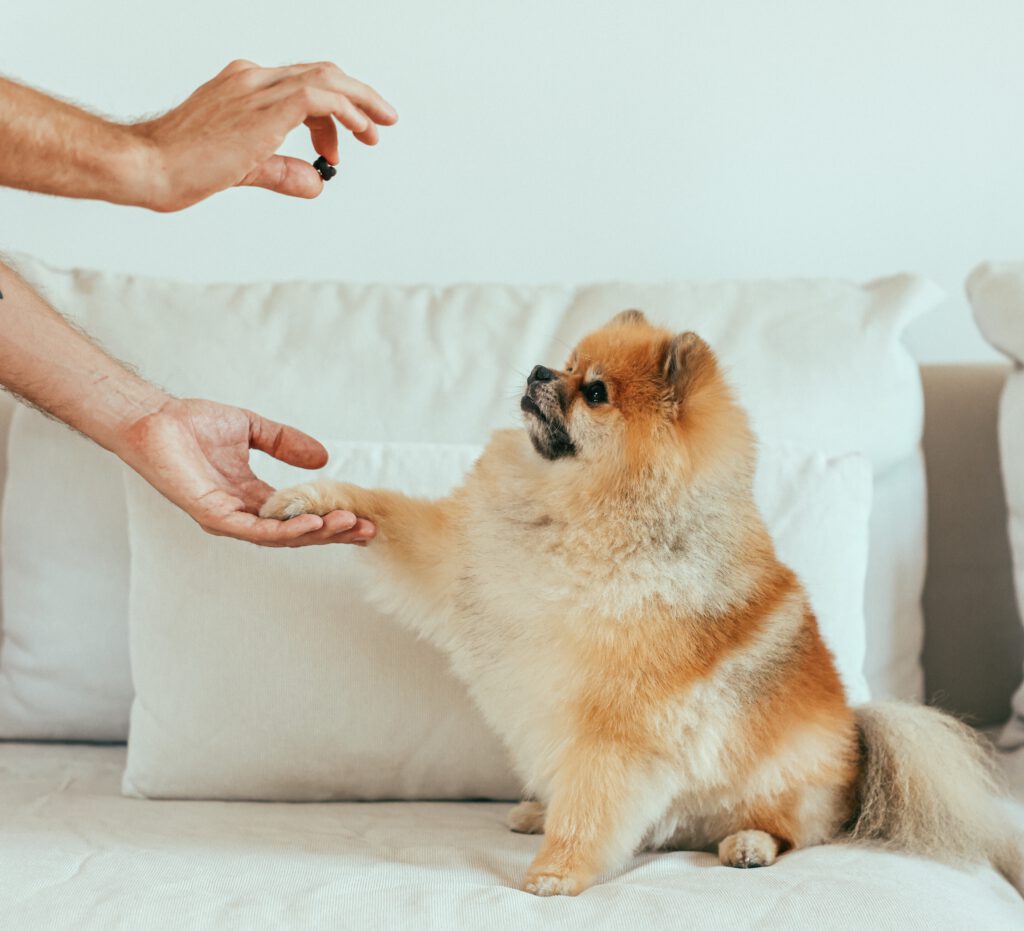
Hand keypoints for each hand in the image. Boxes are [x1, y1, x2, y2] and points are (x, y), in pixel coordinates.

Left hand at [117, 397, 376, 546]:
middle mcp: (243, 514)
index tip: (363, 516)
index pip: (299, 516)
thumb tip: (323, 458)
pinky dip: (285, 530)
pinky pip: (255, 530)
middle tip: (366, 530)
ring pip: (281, 537)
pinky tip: (311, 524)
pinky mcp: (212, 515)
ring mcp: (227, 518)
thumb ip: (286, 443)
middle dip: (334, 533)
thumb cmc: (192, 424)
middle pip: (297, 533)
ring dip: (317, 534)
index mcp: (252, 497)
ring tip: (348, 525)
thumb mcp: (253, 430)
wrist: (154, 418)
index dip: (331, 518)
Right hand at [131, 59, 397, 210]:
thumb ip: (282, 172)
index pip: (300, 85)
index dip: (331, 113)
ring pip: (326, 79)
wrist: (149, 166)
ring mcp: (256, 88)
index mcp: (242, 87)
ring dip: (360, 102)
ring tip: (379, 128)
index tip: (338, 146)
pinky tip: (359, 131)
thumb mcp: (244, 170)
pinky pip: (319, 96)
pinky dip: (345, 110)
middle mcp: (251, 79)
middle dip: (356, 98)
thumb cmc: (182, 169)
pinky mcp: (264, 107)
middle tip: (380, 124)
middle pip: (320, 73)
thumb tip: (317, 183)